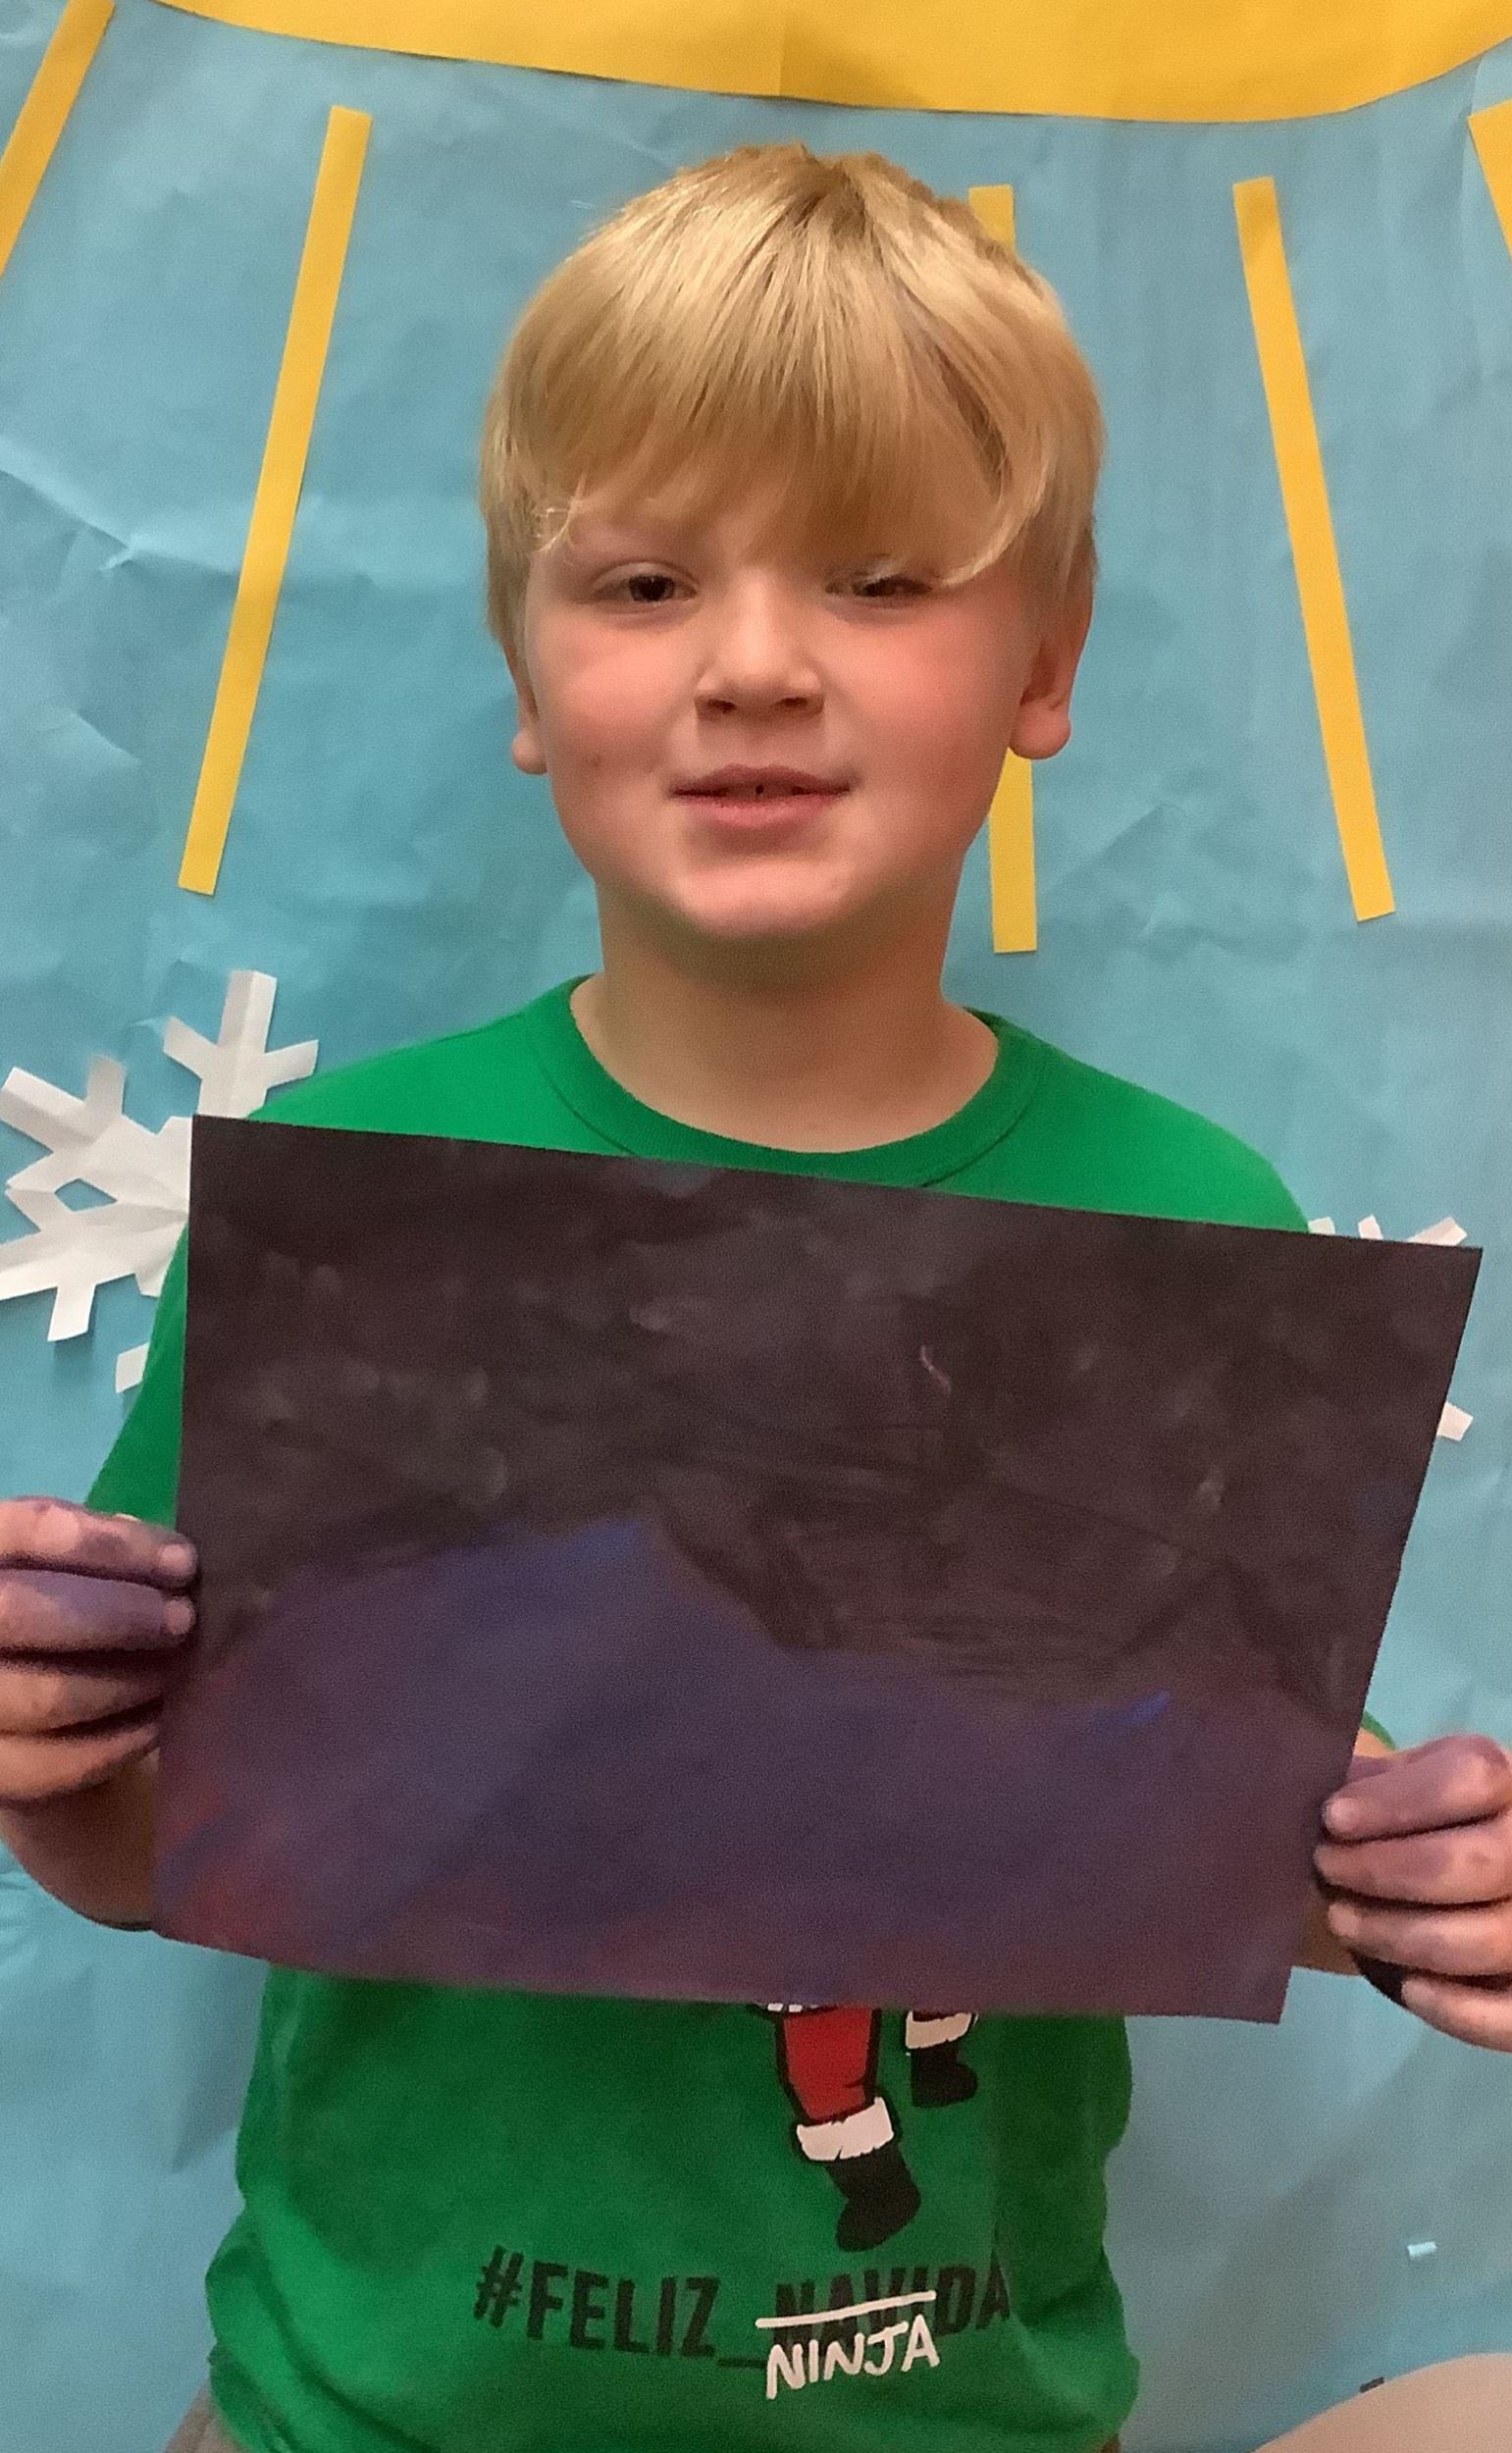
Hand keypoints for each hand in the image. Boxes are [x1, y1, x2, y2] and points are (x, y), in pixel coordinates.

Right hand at [0, 1499, 196, 1809]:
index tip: (181, 1560)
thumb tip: (165, 1557)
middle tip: (182, 1618)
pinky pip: (58, 1762)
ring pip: (45, 1694)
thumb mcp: (76, 1575)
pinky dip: (121, 1739)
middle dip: (116, 1614)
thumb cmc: (67, 1623)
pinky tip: (160, 1720)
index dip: (105, 1544)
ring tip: (177, 1668)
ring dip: (128, 1680)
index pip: (21, 1530)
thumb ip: (103, 1558)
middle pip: (19, 1611)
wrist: (38, 1720)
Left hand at [1315, 1736, 1511, 2048]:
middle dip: (1385, 1870)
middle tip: (1326, 1868)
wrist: (1457, 1876)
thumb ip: (1369, 1783)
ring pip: (1485, 1938)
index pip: (1472, 1776)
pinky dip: (1456, 2007)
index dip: (1398, 1801)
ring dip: (1399, 1934)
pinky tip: (1408, 1987)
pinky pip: (1508, 2013)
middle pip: (1476, 1863)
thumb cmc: (1418, 1822)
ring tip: (1342, 1921)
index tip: (1333, 1817)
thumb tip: (1308, 1788)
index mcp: (1508, 1783)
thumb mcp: (1401, 1785)